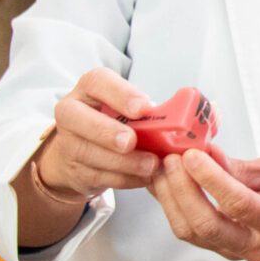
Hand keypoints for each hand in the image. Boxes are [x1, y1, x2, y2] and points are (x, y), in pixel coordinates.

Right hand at [35, 68, 159, 199]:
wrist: (84, 150)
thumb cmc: (115, 121)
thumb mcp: (129, 108)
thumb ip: (150, 109)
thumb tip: (192, 111)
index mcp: (90, 89)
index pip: (97, 81)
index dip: (120, 94)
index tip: (143, 108)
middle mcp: (72, 112)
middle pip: (77, 118)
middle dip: (107, 131)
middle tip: (131, 142)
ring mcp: (67, 142)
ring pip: (88, 152)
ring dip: (123, 162)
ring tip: (150, 165)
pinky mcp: (73, 169)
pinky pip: (97, 175)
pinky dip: (124, 178)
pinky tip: (144, 177)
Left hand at [149, 149, 259, 260]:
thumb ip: (240, 167)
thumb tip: (207, 152)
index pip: (238, 203)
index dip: (211, 179)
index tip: (193, 156)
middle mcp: (255, 245)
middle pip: (207, 224)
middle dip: (183, 189)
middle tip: (172, 160)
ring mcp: (233, 252)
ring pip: (191, 231)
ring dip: (171, 198)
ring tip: (163, 169)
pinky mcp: (217, 251)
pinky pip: (188, 232)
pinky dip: (172, 207)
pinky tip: (166, 186)